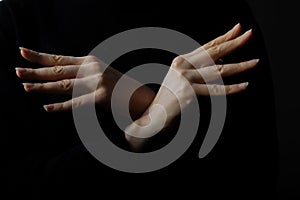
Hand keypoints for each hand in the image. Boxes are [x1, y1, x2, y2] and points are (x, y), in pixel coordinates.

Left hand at [16, 48, 154, 117]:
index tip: (23, 52)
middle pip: (59, 70)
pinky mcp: (102, 97)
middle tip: (17, 71)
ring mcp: (98, 82)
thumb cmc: (119, 88)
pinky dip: (62, 107)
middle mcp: (93, 68)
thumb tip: (60, 80)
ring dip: (43, 87)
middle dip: (36, 71)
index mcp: (91, 62)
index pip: (61, 59)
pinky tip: (47, 108)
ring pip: (64, 85)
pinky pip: (77, 103)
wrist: (143, 97)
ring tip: (26, 87)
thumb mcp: (100, 75)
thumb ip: (82, 74)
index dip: (41, 56)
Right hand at [125, 24, 258, 149]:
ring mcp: (185, 78)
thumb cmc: (171, 99)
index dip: (223, 37)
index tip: (238, 29)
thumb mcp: (182, 79)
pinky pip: (215, 90)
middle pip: (213, 52)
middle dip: (234, 42)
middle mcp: (182, 65)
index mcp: (181, 60)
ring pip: (218, 70)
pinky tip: (244, 85)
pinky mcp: (189, 92)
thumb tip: (223, 63)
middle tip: (249, 34)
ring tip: (254, 62)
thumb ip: (200, 69)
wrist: (154, 115)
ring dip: (239, 66)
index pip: (206, 46)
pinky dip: (231, 89)